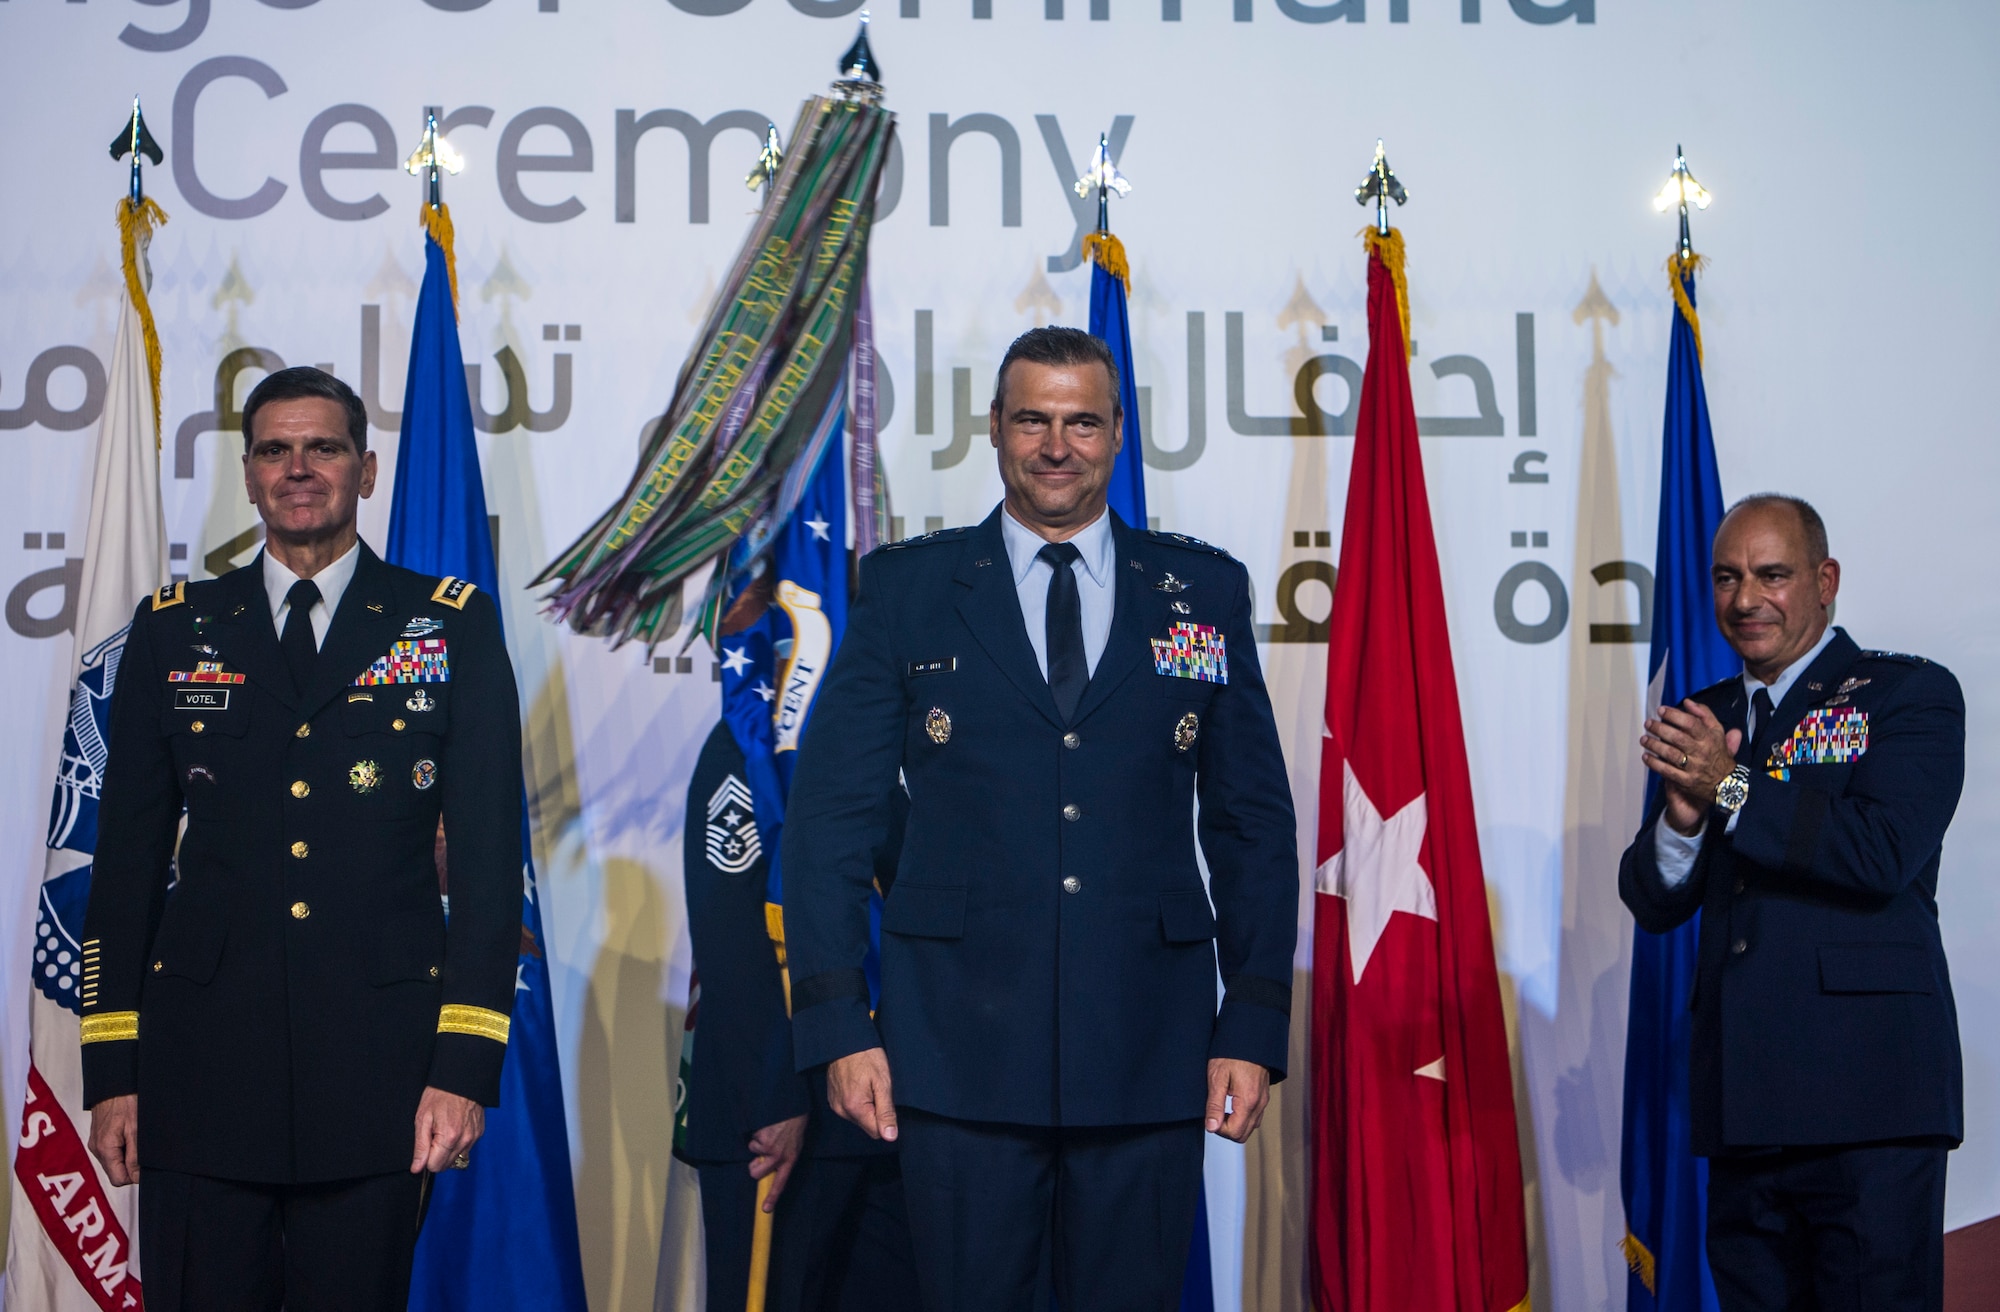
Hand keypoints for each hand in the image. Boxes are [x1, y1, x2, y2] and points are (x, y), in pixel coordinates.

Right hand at [88, 1094, 138, 1186]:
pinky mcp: (100, 1136)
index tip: (147, 1165)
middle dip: (132, 1166)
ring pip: (115, 1161)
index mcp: (104, 1149)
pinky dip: (124, 1148)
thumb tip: (137, 1178)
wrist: (114, 1083)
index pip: (118, 1179)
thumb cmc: (125, 1101)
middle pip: (116, 1172)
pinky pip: (113, 1151)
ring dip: (129, 1156)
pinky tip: (132, 1134)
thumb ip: (136, 1155)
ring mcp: (97, 1142)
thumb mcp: (136, 1129)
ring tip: (138, 1138)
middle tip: (145, 1149)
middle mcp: (97, 1149)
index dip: (135, 1176)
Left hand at [410, 1086, 484, 1173]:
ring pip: (457, 1159)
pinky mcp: (479, 1133)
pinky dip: (458, 1144)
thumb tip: (417, 1168)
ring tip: (444, 1131)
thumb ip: (420, 1146)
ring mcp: (474, 1137)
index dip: (426, 1158)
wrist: (461, 1079)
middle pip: (446, 1165)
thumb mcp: (423, 1119)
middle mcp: (465, 1140)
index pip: (434, 1166)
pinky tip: (454, 1128)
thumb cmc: (440, 1095)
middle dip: (437, 1156)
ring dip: (448, 1151)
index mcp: (449, 1138)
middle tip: (434, 1136)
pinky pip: (466, 1149)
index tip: (426, 1143)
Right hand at [747, 1114, 807, 1210]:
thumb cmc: (795, 1125)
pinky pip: (753, 1139)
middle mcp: (779, 1157)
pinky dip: (757, 1133)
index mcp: (790, 1159)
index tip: (765, 1209)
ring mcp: (769, 1148)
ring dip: (757, 1143)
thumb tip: (771, 1167)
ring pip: (752, 1152)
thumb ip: (784, 1157)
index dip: (772, 1197)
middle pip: (755, 1173)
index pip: (781, 1183)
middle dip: (753, 1166)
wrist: (793, 1108)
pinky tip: (767, 1127)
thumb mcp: (795, 1144)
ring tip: (769, 1133)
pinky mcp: (762, 1138)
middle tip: (759, 1156)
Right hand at [827, 1047, 897, 1141]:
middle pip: (867, 1125)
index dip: (886, 1120)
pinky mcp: (833, 1099)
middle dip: (876, 1112)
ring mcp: (835, 1105)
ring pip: (859, 1118)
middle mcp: (841, 1110)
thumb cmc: (867, 1057)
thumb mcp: (883, 1082)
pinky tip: (860, 1085)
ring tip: (869, 1085)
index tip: (888, 1101)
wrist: (845, 1039)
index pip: (876, 1132)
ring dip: (867, 1107)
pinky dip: (858, 1102)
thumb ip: (886, 1111)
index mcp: (854, 1108)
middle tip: (879, 1090)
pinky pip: (850, 1110)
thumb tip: (890, 1137)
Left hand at [1205, 1058, 1270, 1142]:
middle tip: (1215, 1114)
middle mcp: (1260, 1104)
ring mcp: (1264, 1101)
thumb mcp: (1217, 1077)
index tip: (1210, 1116)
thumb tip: (1211, 1127)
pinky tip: (1232, 1104)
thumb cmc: (1232, 1054)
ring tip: (1222, 1108)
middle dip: (1227, 1130)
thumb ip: (1214, 1105)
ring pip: (1251, 1127)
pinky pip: (1255, 1116)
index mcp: (1248, 1101)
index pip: (1235, 1132)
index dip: (1219, 1129)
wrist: (1250, 1037)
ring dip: (1235, 1124)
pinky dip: (1243, 1117)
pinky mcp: (1264, 1096)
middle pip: (1244, 1134)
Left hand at [1641, 700, 1743, 835]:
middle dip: (1659, 729)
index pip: (1691, 724)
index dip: (1674, 715)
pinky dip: (1654, 763)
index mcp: (1709, 738)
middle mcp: (1702, 752)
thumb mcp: (1717, 731)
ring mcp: (1694, 768)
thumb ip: (1704, 714)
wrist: (1726, 783)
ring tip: (1644, 738)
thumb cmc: (1717, 753)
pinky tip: (1646, 756)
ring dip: (1654, 745)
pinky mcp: (1686, 781)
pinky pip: (1667, 771)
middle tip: (1649, 723)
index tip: (1661, 711)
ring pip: (1670, 754)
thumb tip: (1687, 702)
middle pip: (1678, 738)